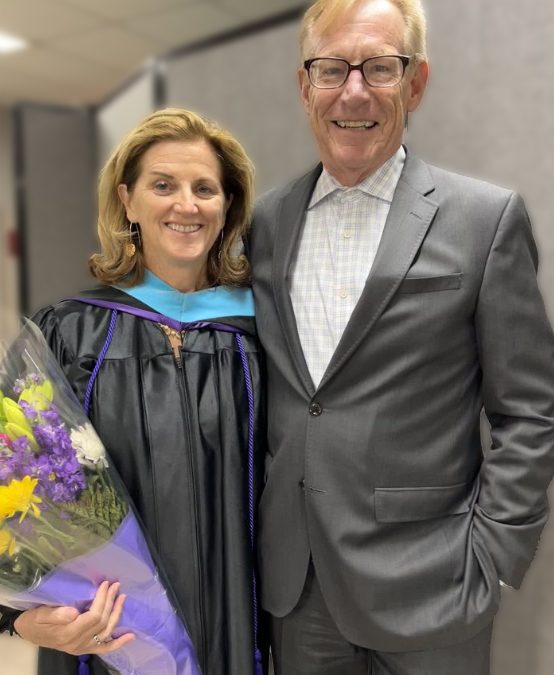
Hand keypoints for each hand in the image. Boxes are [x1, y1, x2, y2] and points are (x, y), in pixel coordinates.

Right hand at [13, 581, 134, 655]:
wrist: (28, 633)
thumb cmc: (33, 621)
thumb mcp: (39, 614)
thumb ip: (56, 614)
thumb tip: (74, 612)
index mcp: (68, 633)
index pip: (93, 617)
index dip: (102, 600)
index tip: (105, 584)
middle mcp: (77, 642)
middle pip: (102, 622)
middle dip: (110, 602)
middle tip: (115, 585)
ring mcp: (82, 647)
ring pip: (106, 632)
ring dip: (117, 614)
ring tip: (122, 597)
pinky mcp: (84, 648)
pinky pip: (104, 648)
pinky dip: (118, 643)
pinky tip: (131, 636)